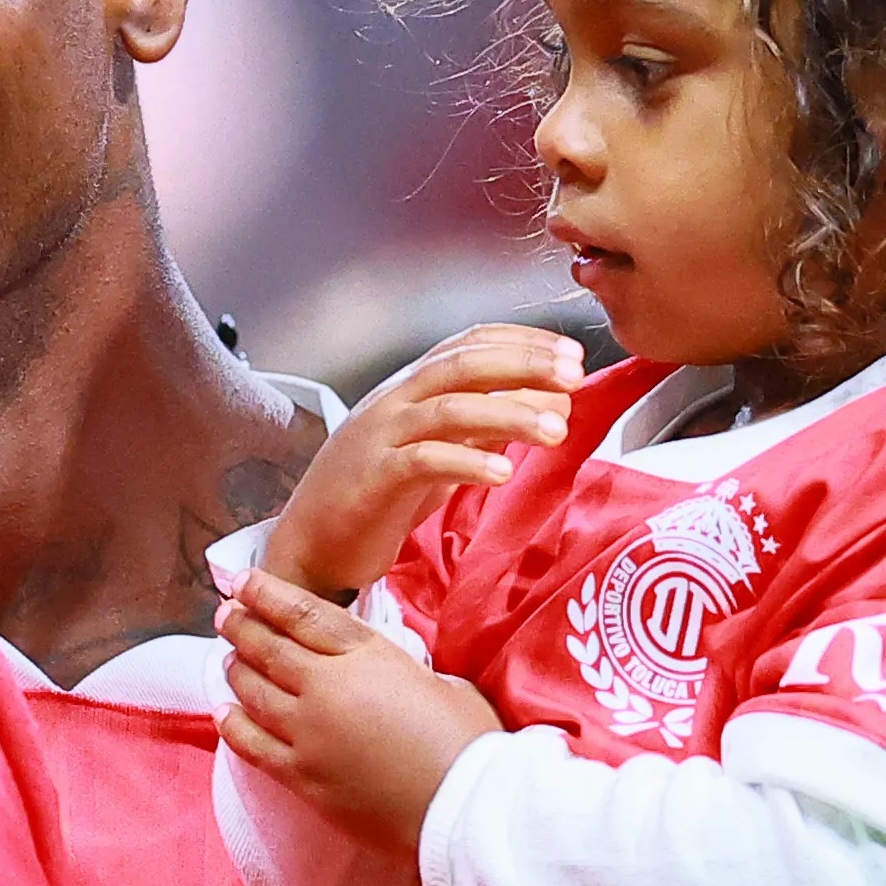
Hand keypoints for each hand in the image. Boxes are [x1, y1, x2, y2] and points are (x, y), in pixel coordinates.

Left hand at [217, 570, 501, 852]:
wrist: (463, 810)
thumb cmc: (468, 743)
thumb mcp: (442, 681)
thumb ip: (403, 671)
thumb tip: (392, 678)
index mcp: (367, 656)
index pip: (304, 614)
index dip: (268, 594)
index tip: (243, 582)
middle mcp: (327, 688)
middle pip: (270, 649)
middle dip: (242, 627)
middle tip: (225, 615)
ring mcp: (308, 734)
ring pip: (254, 693)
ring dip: (236, 672)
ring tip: (227, 660)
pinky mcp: (301, 777)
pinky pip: (252, 745)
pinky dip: (233, 725)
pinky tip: (224, 713)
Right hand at [262, 323, 583, 595]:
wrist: (310, 543)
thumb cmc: (377, 496)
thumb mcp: (436, 451)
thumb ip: (483, 426)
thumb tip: (549, 404)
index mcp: (408, 388)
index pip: (467, 344)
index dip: (521, 341)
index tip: (571, 355)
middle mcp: (393, 401)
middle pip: (462, 365)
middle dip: (523, 364)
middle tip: (575, 376)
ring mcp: (380, 437)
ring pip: (449, 408)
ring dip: (509, 414)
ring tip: (557, 431)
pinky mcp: (372, 478)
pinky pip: (424, 460)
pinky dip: (467, 462)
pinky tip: (504, 473)